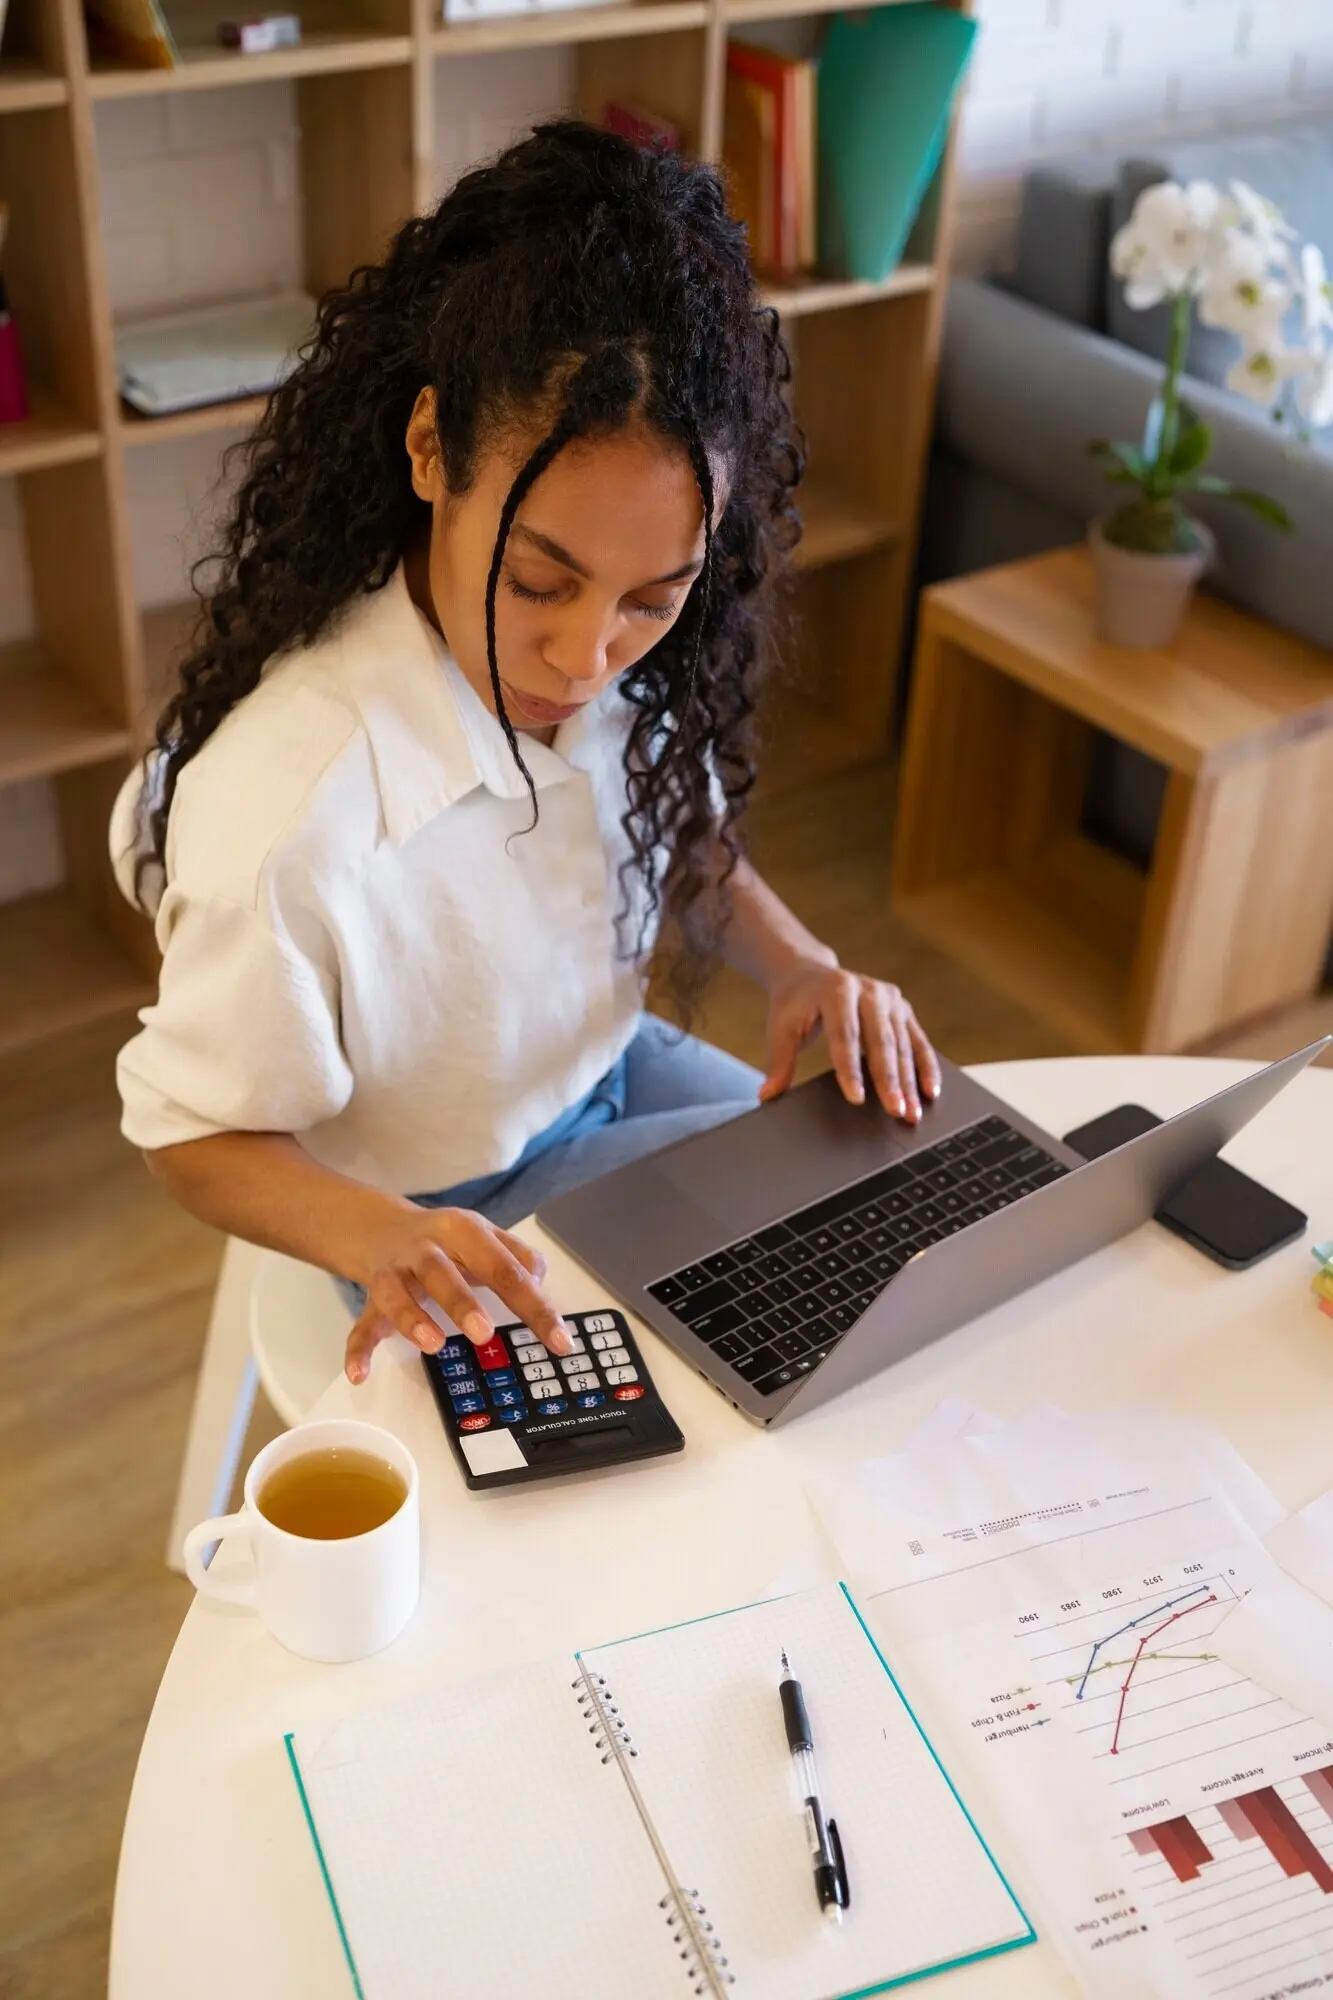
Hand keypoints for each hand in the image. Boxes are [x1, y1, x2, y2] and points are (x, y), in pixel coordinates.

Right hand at [344, 1206, 571, 1382]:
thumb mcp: (486, 1237)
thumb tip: (538, 1282)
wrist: (382, 1227)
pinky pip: (362, 1321)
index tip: (559, 1341)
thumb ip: (517, 1257)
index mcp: (464, 1231)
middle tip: (484, 1333)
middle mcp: (426, 1247)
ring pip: (396, 1292)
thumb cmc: (448, 1241)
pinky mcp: (372, 1295)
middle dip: (461, 1302)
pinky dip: (358, 1347)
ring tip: (432, 1345)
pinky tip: (359, 1373)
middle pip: (441, 1271)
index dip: (534, 1305)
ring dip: (412, 1318)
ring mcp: (395, 1271)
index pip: (504, 1267)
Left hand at [760, 961, 940, 1121]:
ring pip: (903, 1044)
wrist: (809, 973)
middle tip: (895, 1111)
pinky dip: (926, 1066)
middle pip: (881, 1040)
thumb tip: (768, 1096)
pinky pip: (918, 1039)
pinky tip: (931, 1091)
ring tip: (911, 1112)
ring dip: (910, 1080)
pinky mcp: (902, 1007)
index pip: (845, 1034)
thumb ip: (779, 1061)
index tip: (856, 1099)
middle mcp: (868, 990)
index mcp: (836, 990)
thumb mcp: (781, 1027)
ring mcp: (889, 997)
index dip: (850, 1068)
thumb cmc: (794, 1005)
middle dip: (889, 1080)